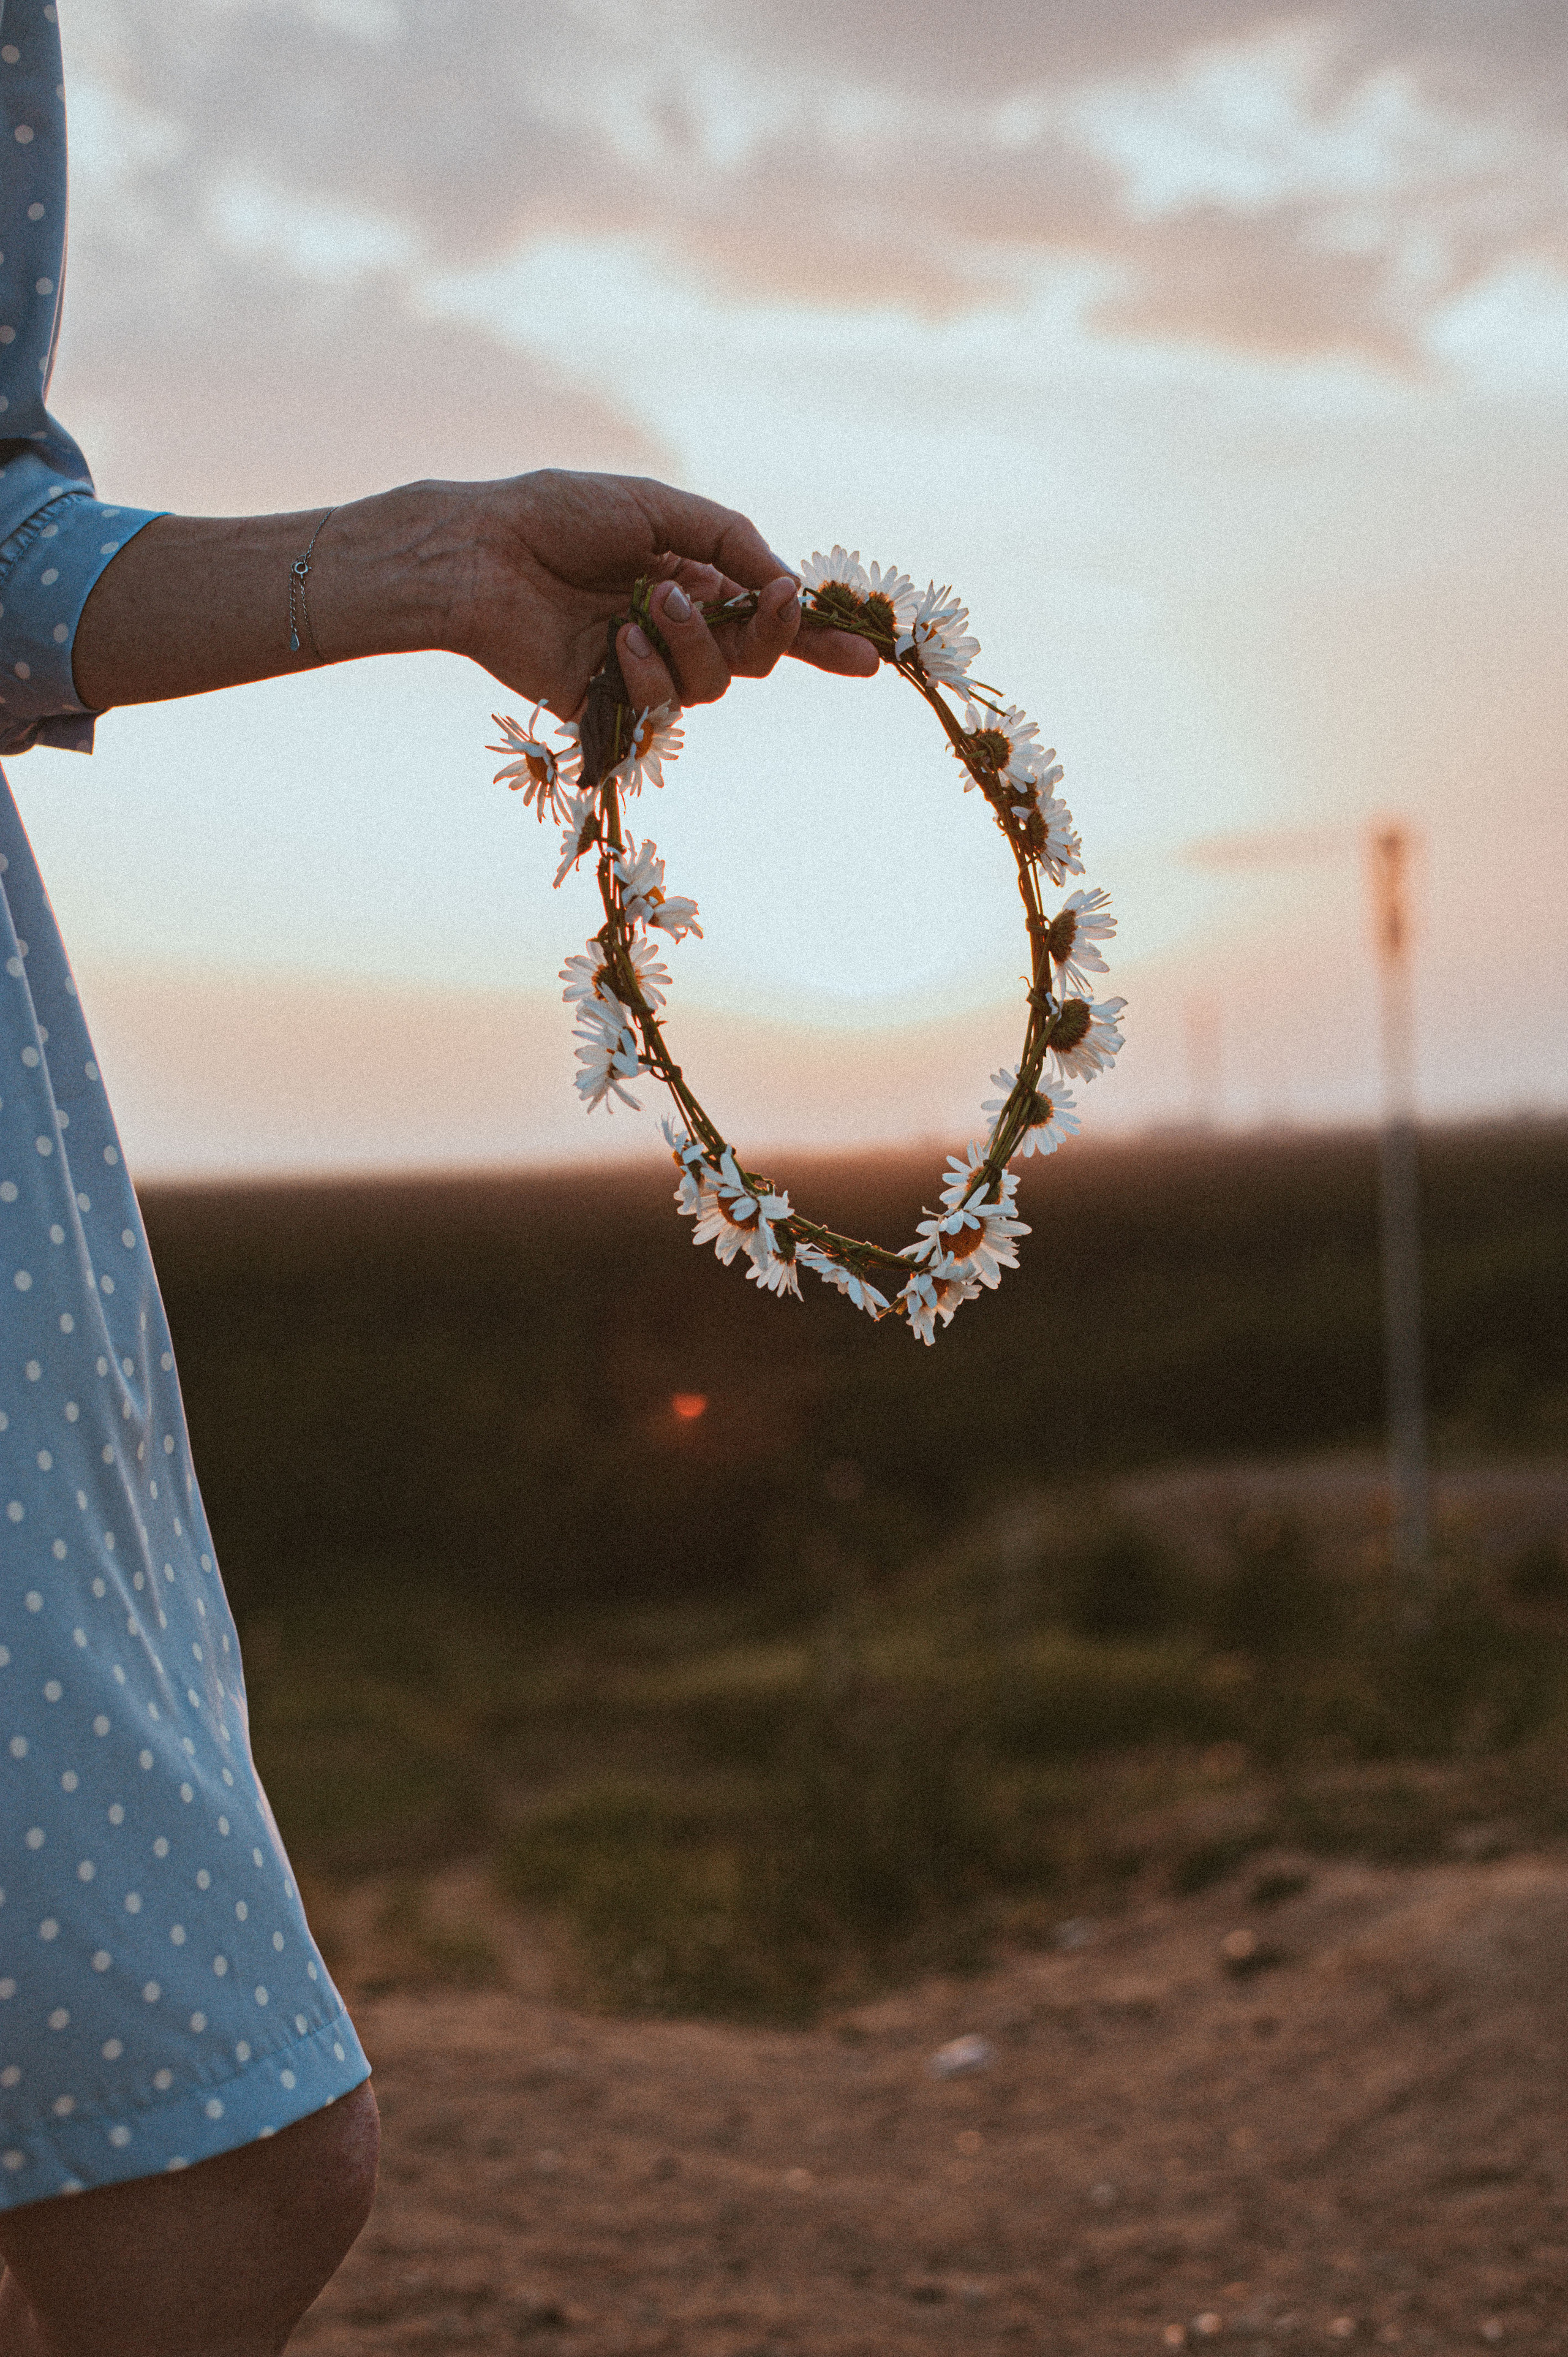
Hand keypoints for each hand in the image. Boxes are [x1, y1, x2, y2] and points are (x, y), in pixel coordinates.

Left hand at [457, 470, 879, 717]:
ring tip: (650, 604)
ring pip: (715, 684)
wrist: (481, 553)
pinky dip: (649, 672)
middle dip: (771, 633)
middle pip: (756, 656)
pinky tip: (616, 641)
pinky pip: (660, 706)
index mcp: (693, 576)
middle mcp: (676, 626)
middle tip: (767, 604)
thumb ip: (730, 539)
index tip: (866, 656)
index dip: (819, 638)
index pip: (768, 617)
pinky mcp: (610, 702)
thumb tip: (789, 585)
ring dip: (695, 643)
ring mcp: (645, 667)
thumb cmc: (558, 515)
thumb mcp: (657, 506)